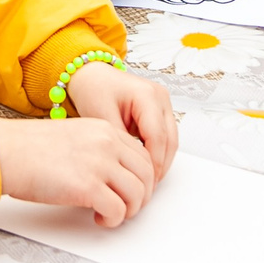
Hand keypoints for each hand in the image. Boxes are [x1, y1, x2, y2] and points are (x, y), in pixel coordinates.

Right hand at [0, 110, 158, 227]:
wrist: (5, 151)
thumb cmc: (28, 148)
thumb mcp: (73, 137)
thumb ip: (97, 150)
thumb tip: (113, 176)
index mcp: (104, 129)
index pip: (143, 155)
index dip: (143, 178)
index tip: (134, 190)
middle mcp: (107, 143)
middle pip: (146, 174)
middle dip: (141, 196)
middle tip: (128, 208)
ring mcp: (100, 164)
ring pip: (137, 194)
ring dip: (129, 210)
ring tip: (112, 214)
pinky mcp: (88, 187)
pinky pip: (118, 210)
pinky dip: (113, 220)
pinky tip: (98, 218)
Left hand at [62, 63, 179, 179]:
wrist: (92, 75)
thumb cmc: (94, 89)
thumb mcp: (101, 118)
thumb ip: (118, 143)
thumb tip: (129, 169)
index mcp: (147, 95)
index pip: (157, 137)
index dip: (153, 163)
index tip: (144, 183)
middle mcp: (160, 97)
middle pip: (170, 140)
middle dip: (160, 166)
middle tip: (147, 188)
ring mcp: (163, 103)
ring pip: (171, 140)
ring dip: (161, 161)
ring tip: (146, 181)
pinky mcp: (160, 110)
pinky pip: (165, 136)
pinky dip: (157, 152)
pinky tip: (145, 167)